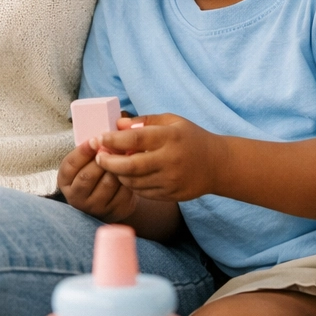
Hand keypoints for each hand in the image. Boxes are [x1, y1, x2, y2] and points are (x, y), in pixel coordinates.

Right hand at [57, 140, 138, 221]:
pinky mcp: (114, 211)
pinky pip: (124, 191)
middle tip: (113, 146)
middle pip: (88, 175)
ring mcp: (95, 207)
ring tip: (125, 155)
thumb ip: (90, 149)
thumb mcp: (84, 162)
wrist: (107, 199)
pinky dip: (129, 177)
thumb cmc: (94, 172)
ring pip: (108, 182)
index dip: (83, 151)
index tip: (95, 139)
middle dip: (102, 158)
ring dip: (118, 166)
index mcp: (65, 181)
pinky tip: (132, 169)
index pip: (71, 164)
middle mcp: (76, 197)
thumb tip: (105, 134)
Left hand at [94, 114, 223, 201]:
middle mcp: (170, 160)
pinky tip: (128, 175)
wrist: (217, 165)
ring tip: (112, 164)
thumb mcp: (172, 121)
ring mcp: (171, 180)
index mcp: (170, 138)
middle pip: (130, 165)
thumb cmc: (190, 138)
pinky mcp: (171, 194)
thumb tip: (118, 125)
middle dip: (109, 161)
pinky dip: (131, 184)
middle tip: (98, 156)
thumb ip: (144, 121)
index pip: (135, 140)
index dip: (113, 139)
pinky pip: (143, 192)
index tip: (99, 138)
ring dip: (118, 174)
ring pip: (134, 181)